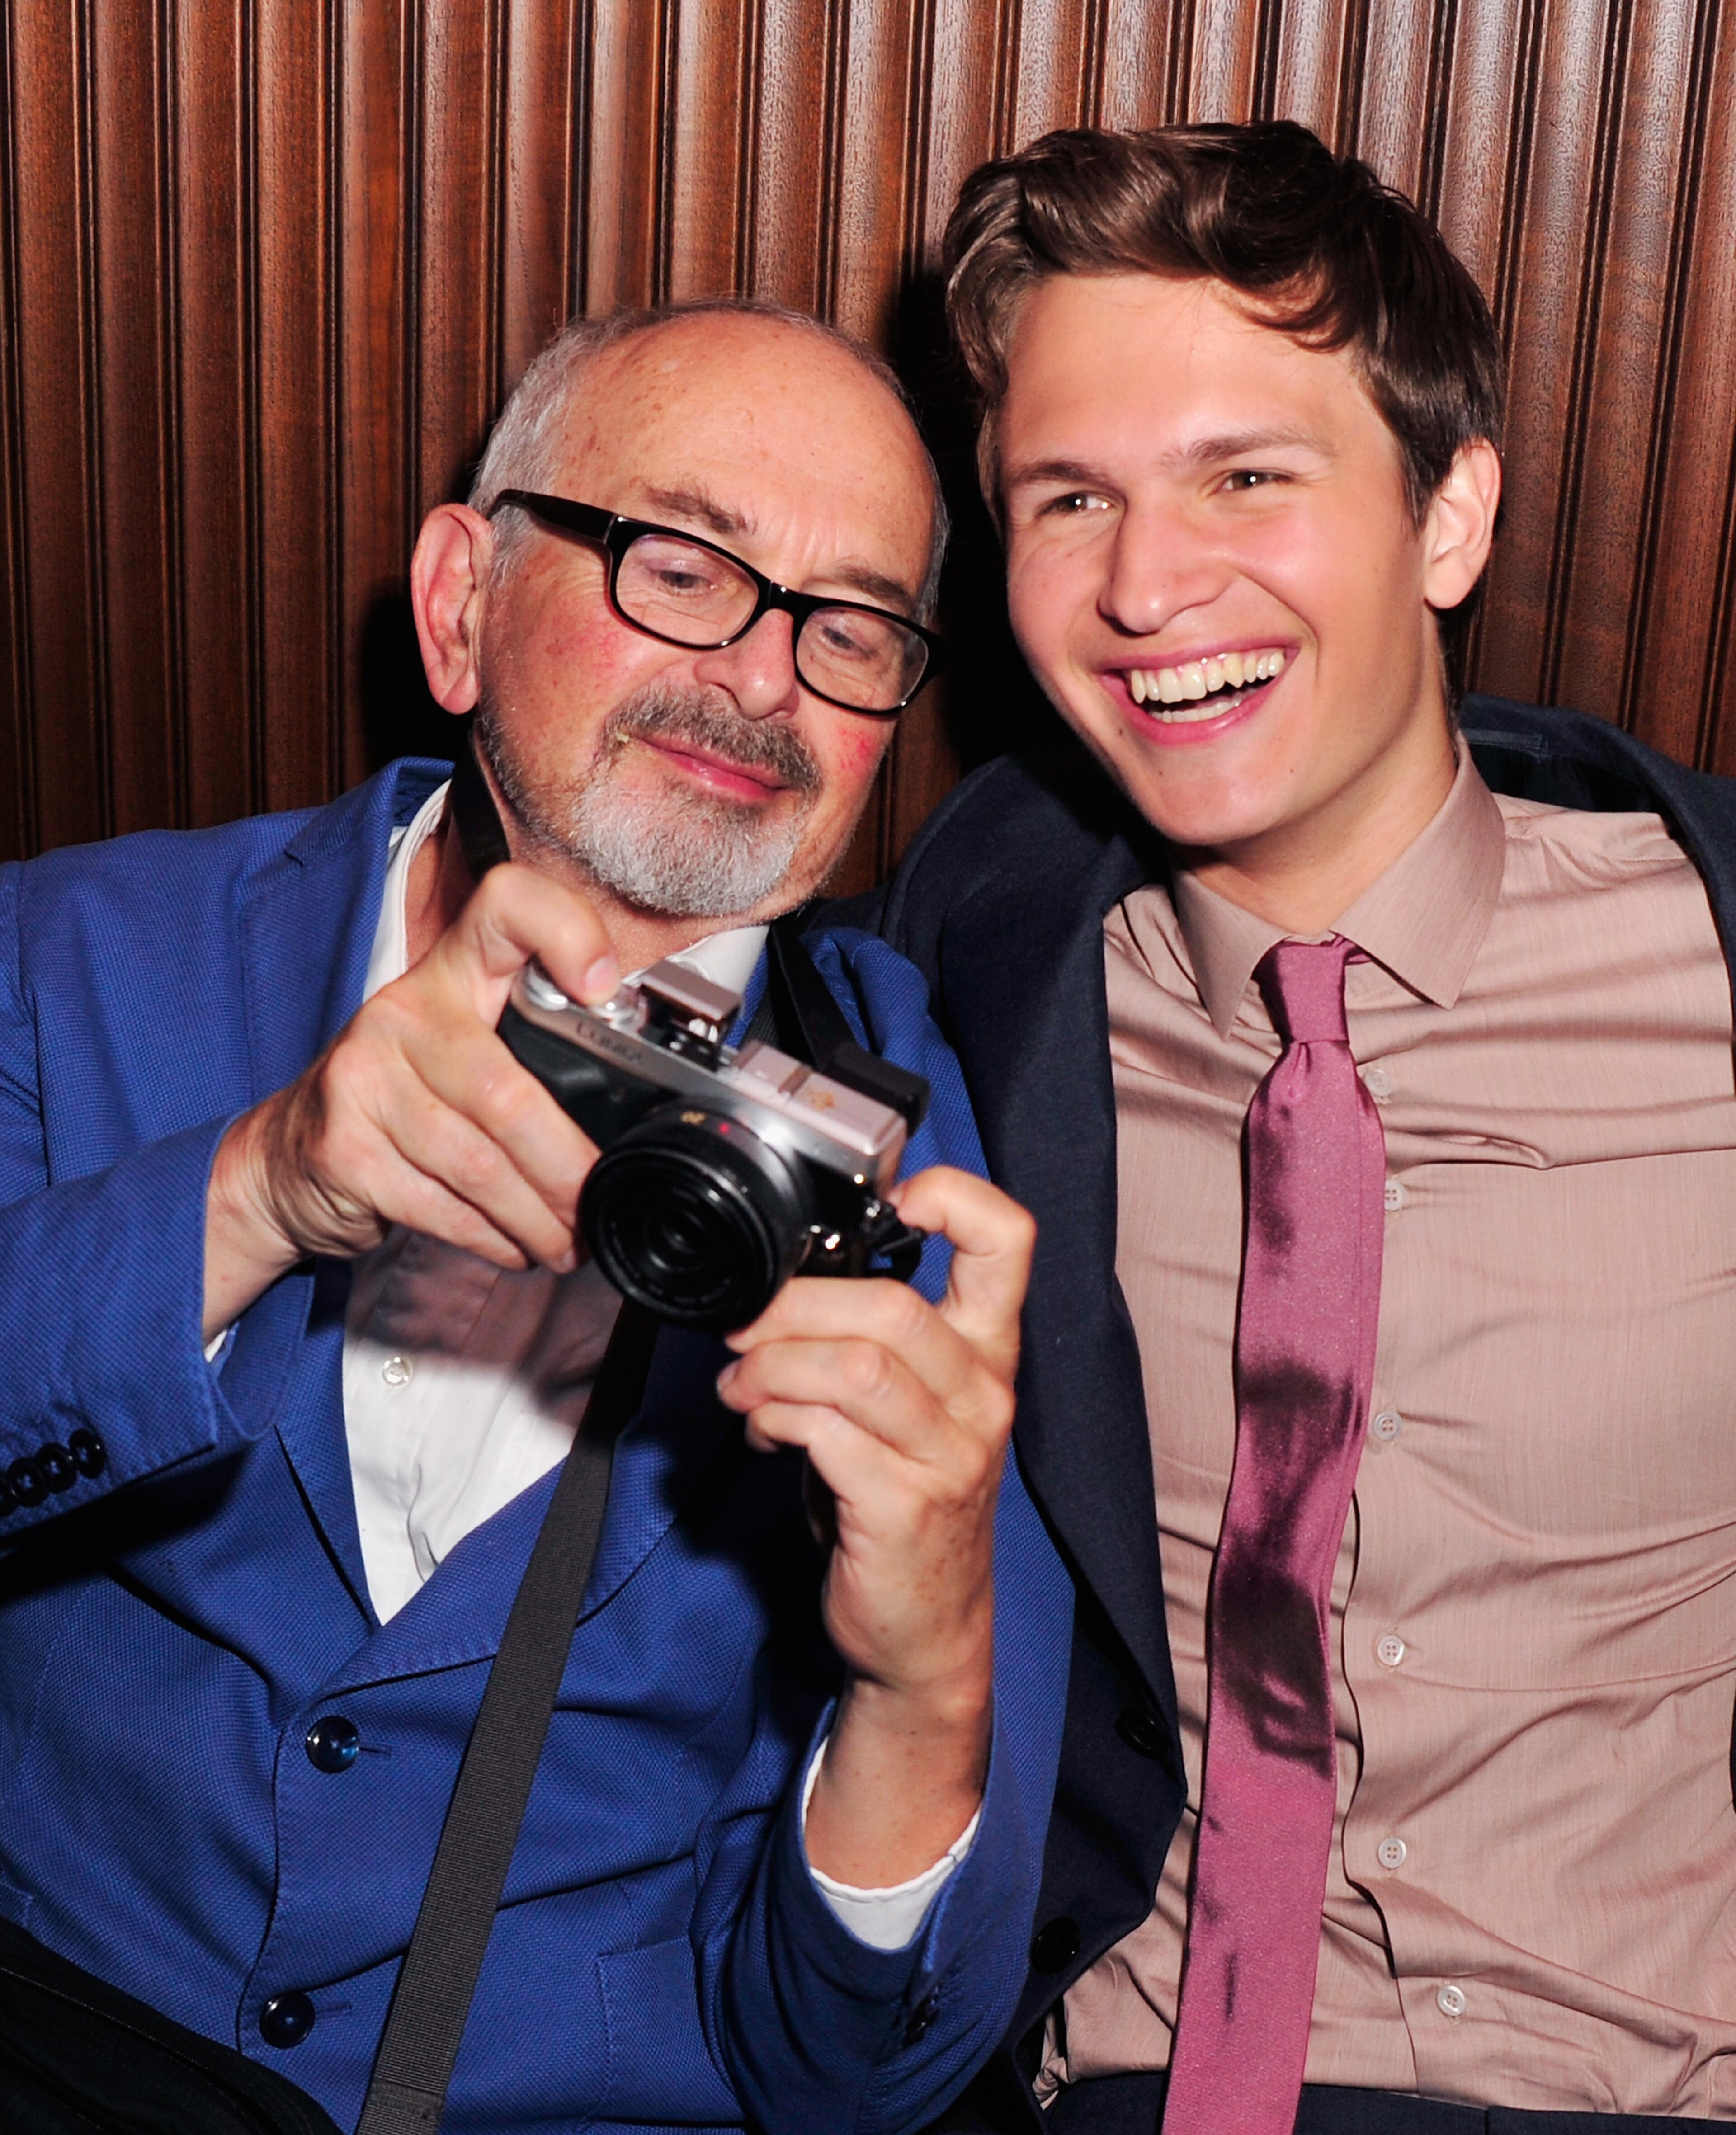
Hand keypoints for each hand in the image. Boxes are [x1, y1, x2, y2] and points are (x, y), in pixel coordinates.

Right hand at [203, 863, 618, 1338]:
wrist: (283, 1156)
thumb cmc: (400, 1098)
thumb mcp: (458, 1044)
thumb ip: (531, 1047)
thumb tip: (635, 1102)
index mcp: (449, 974)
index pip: (506, 907)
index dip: (564, 931)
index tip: (604, 985)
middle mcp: (402, 1014)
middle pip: (505, 1091)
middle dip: (566, 1164)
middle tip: (599, 1200)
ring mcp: (364, 1081)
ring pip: (477, 1163)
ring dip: (536, 1216)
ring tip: (569, 1241)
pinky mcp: (343, 1150)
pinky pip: (440, 1206)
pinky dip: (492, 1237)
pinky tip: (517, 1247)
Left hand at [714, 1166, 1034, 1886]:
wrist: (923, 1628)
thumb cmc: (902, 1498)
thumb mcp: (907, 1407)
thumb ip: (872, 1339)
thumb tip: (783, 1280)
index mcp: (987, 1353)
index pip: (1009, 1243)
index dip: (956, 1197)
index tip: (897, 1196)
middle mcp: (982, 1397)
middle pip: (893, 1307)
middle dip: (795, 1304)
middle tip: (745, 1326)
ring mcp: (950, 1456)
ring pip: (853, 1367)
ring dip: (772, 1367)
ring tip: (742, 1386)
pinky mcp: (904, 1508)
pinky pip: (824, 1433)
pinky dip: (772, 1419)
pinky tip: (761, 1431)